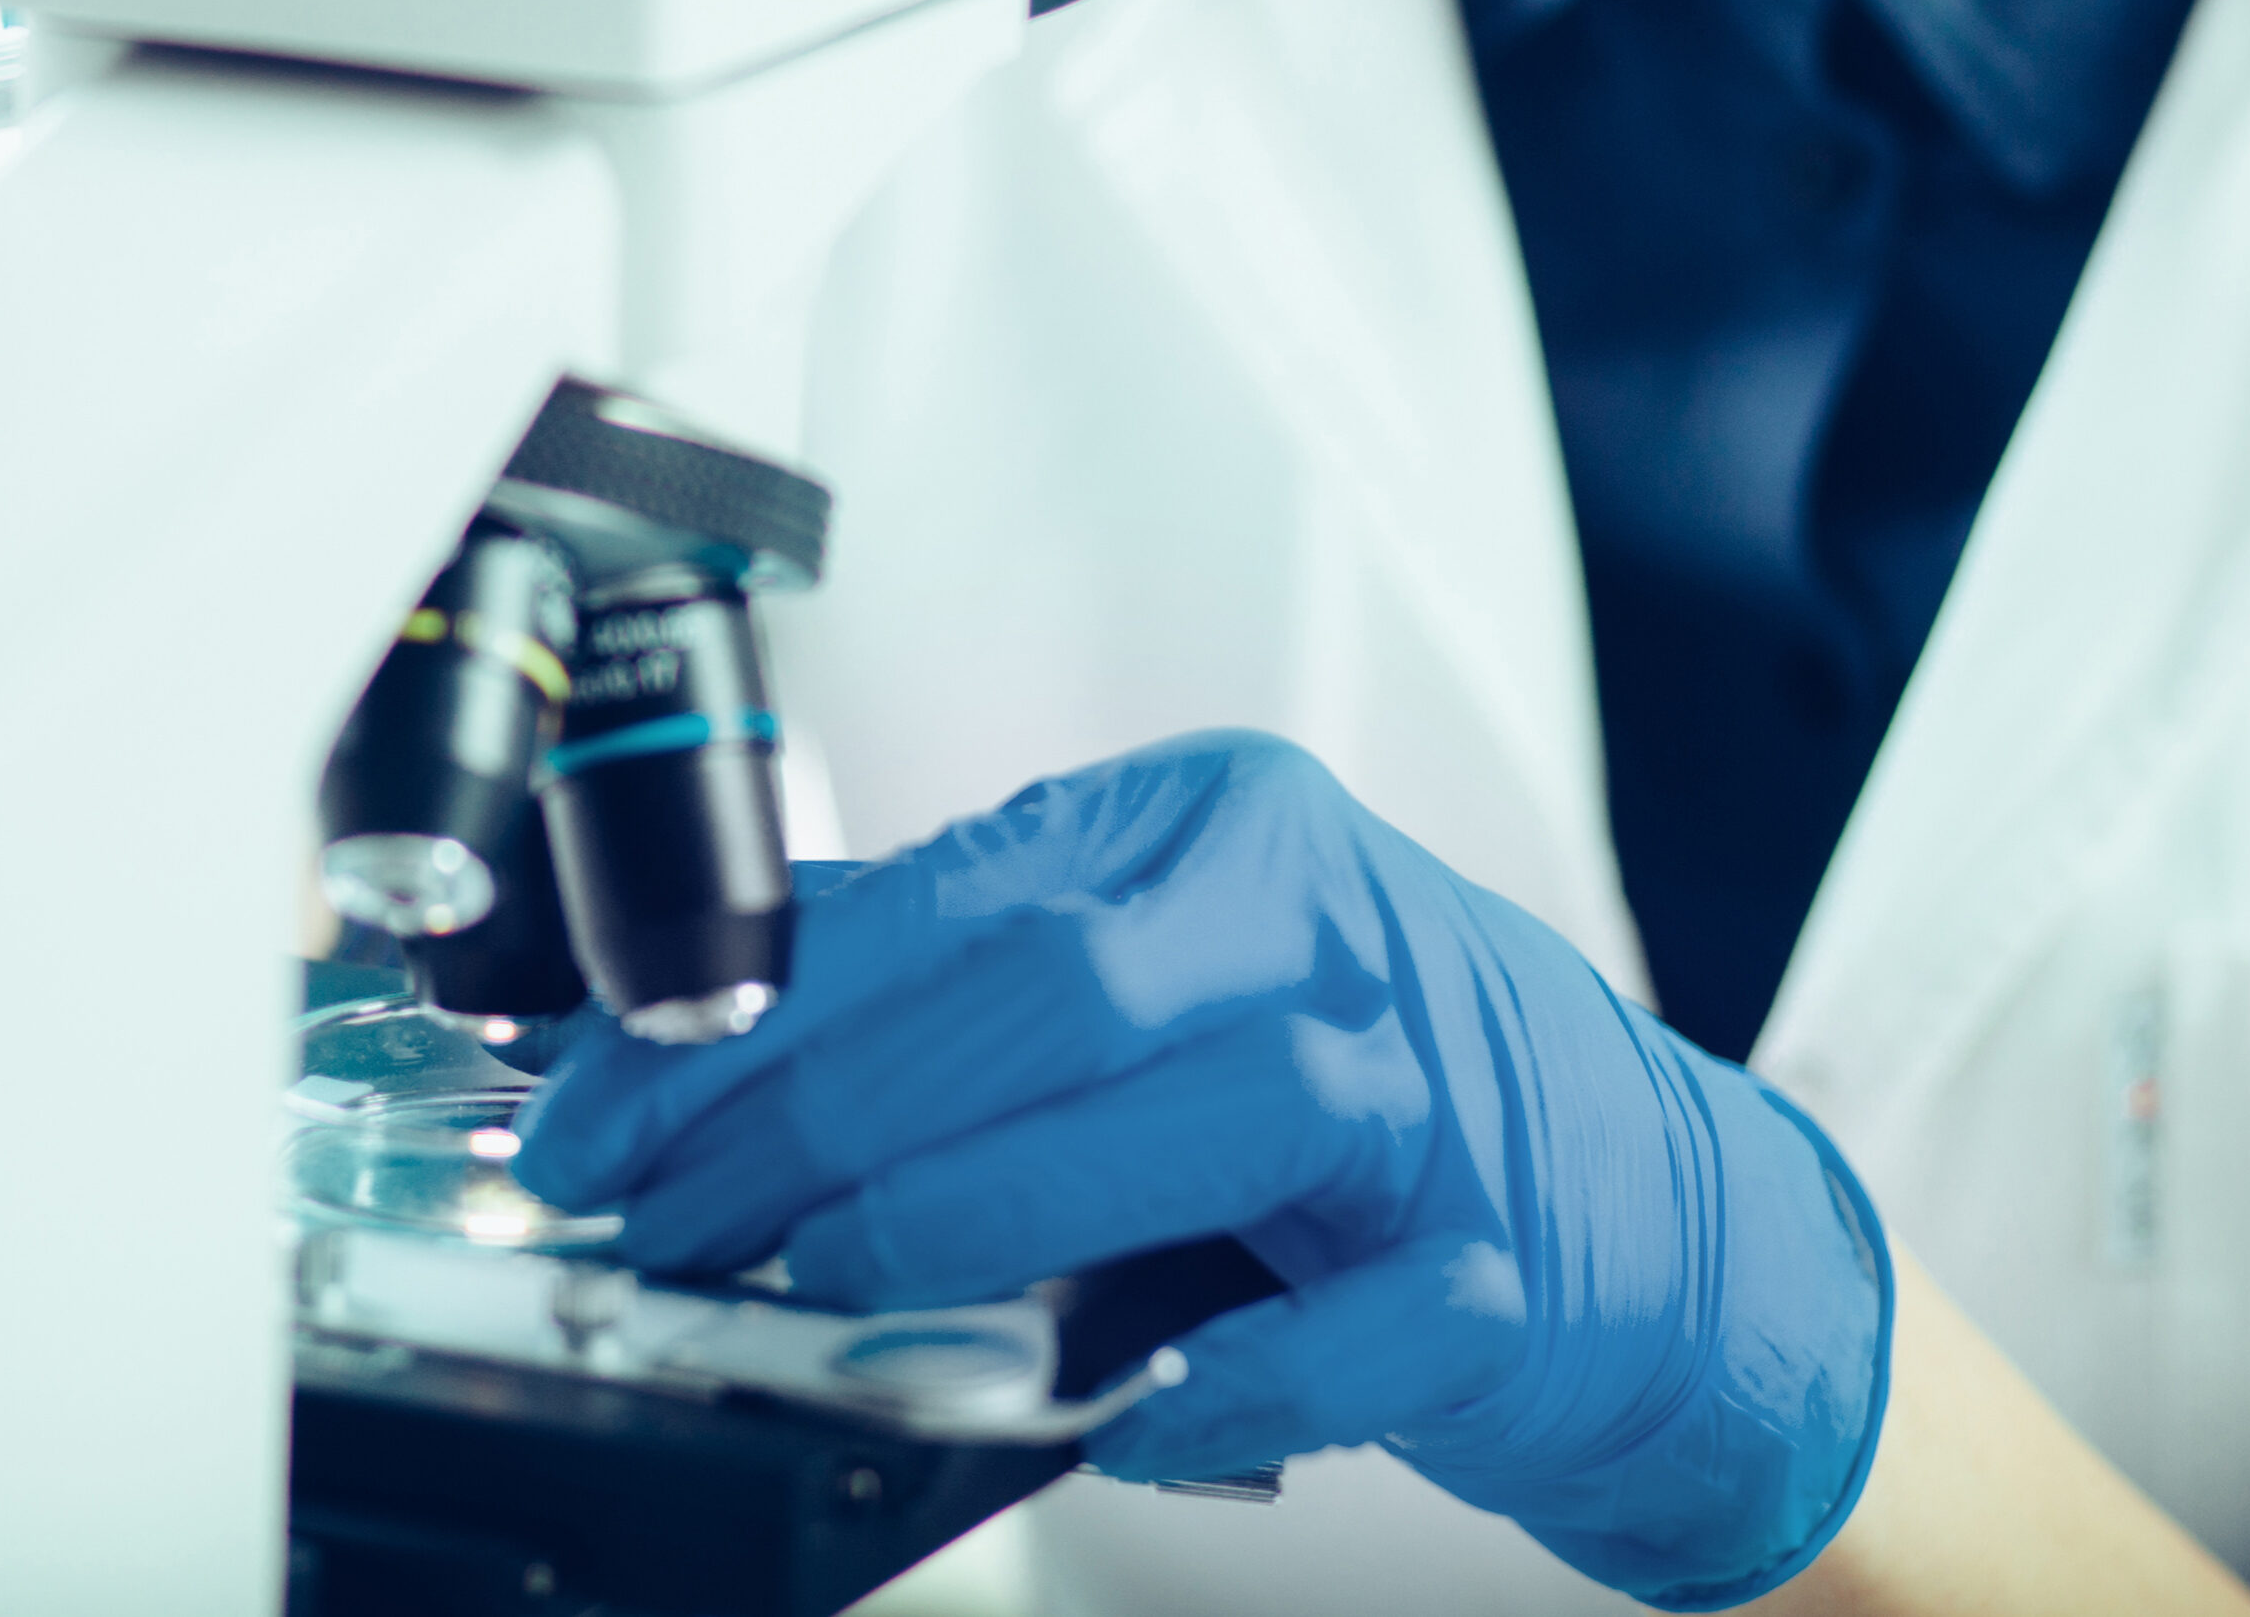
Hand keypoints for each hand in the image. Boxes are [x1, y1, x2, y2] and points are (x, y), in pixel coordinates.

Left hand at [510, 731, 1893, 1611]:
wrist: (1650, 1213)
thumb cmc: (1347, 1092)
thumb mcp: (1144, 992)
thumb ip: (940, 999)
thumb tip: (674, 1037)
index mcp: (1206, 831)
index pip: (941, 901)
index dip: (745, 1015)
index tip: (600, 1117)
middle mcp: (1322, 926)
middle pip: (1050, 983)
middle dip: (820, 1110)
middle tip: (669, 1222)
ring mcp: (1431, 1095)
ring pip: (1211, 1109)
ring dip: (992, 1202)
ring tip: (829, 1283)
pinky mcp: (1515, 1270)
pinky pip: (1375, 1319)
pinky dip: (1239, 1377)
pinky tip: (1115, 1417)